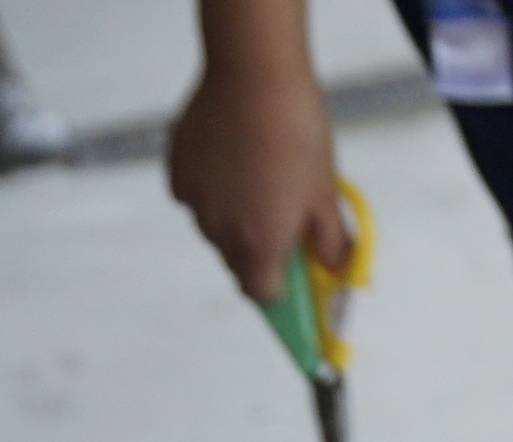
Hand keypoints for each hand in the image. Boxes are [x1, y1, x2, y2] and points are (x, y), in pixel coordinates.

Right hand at [165, 11, 347, 300]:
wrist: (254, 75)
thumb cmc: (297, 135)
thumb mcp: (326, 196)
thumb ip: (331, 245)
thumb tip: (336, 271)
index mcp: (258, 245)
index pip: (261, 295)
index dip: (281, 294)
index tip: (294, 285)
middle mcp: (218, 230)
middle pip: (237, 261)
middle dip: (261, 252)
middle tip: (286, 224)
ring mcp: (193, 199)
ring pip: (214, 226)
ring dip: (235, 218)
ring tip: (261, 179)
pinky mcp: (176, 168)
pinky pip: (194, 194)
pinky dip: (213, 188)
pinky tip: (234, 161)